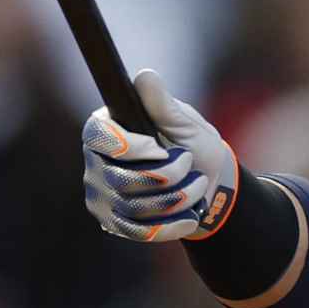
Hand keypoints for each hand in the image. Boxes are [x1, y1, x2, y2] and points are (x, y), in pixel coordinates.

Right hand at [82, 69, 239, 241]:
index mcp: (108, 129)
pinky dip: (170, 224)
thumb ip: (164, 106)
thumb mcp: (186, 124)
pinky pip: (137, 231)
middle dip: (167, 174)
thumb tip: (144, 76)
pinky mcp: (114, 222)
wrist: (211, 186)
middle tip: (189, 163)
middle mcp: (96, 162)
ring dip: (177, 197)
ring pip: (133, 206)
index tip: (157, 147)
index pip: (96, 135)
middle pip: (120, 177)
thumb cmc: (196, 147)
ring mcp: (103, 195)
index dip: (127, 145)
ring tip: (198, 185)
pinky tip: (191, 216)